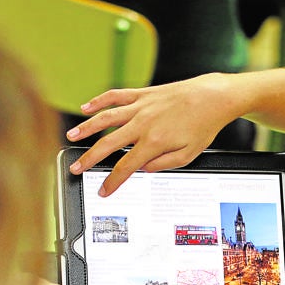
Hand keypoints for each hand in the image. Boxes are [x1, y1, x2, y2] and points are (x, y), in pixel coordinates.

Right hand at [64, 74, 240, 195]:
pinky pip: (115, 96)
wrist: (213, 98)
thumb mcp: (189, 155)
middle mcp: (143, 124)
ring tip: (72, 136)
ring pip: (106, 118)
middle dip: (89, 158)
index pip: (126, 166)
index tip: (103, 190)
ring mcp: (141, 107)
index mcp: (154, 142)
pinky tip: (87, 107)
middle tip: (77, 168)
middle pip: (108, 144)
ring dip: (86, 128)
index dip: (112, 181)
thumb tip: (144, 170)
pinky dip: (99, 101)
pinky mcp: (143, 94)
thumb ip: (164, 165)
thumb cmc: (203, 125)